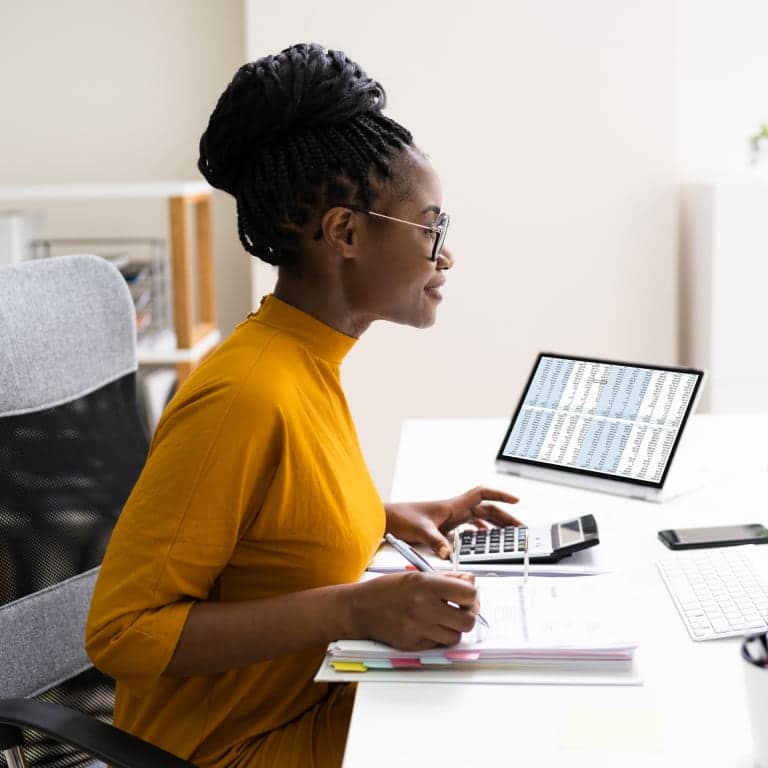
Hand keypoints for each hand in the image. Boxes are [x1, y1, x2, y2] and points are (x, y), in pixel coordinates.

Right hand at [349, 571, 479, 650]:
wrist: (360, 608)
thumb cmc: (387, 589)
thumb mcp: (416, 574)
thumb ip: (446, 578)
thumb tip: (471, 582)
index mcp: (426, 585)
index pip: (468, 594)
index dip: (471, 595)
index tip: (466, 595)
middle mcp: (424, 607)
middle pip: (468, 620)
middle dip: (468, 615)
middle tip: (460, 610)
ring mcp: (419, 628)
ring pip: (456, 636)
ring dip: (454, 628)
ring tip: (443, 619)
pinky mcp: (413, 645)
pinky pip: (438, 644)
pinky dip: (438, 636)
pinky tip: (427, 626)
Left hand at [385, 486, 521, 558]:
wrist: (387, 520)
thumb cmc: (401, 518)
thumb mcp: (420, 530)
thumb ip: (436, 542)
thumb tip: (448, 553)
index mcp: (452, 506)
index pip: (482, 494)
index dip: (500, 495)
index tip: (516, 500)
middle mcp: (454, 510)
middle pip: (486, 509)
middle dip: (505, 517)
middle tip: (520, 528)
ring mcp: (450, 518)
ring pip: (479, 518)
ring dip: (494, 525)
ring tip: (508, 535)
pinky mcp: (445, 527)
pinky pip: (468, 527)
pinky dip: (479, 532)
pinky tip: (483, 540)